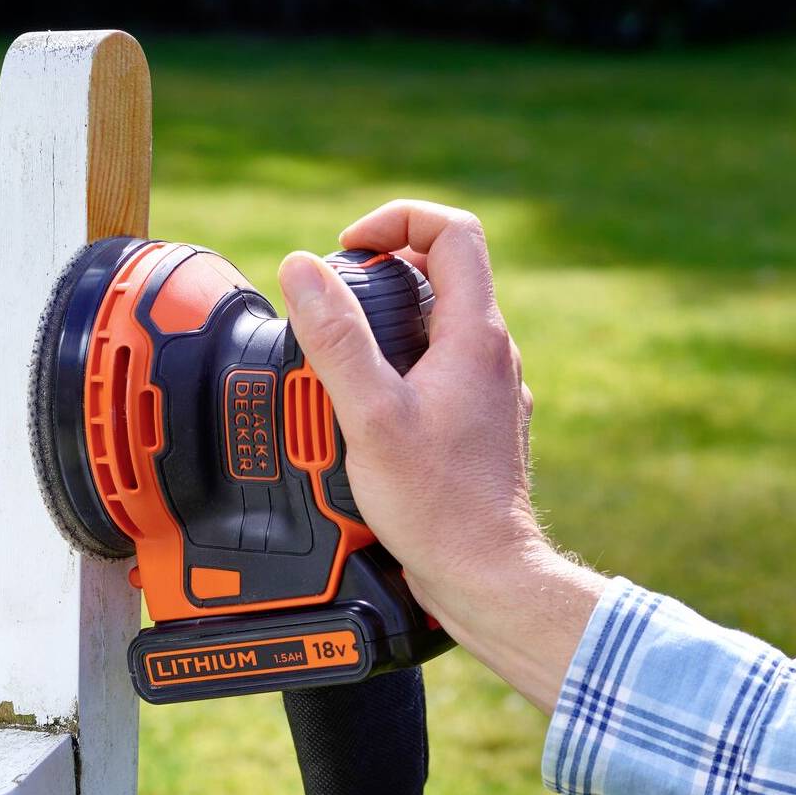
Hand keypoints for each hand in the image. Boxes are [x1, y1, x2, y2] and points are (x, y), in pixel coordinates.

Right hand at [278, 199, 605, 713]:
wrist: (485, 573)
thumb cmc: (436, 504)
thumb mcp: (370, 414)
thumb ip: (335, 338)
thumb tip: (303, 268)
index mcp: (475, 336)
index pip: (453, 233)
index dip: (397, 222)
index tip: (350, 251)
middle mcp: (492, 355)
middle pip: (443, 275)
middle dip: (380, 276)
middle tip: (332, 307)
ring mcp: (490, 389)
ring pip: (439, 327)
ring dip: (388, 327)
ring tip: (339, 365)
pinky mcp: (480, 424)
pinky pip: (440, 371)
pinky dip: (400, 371)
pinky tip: (367, 412)